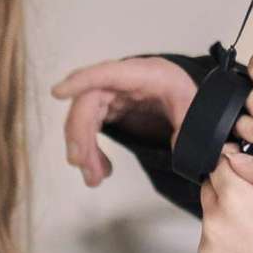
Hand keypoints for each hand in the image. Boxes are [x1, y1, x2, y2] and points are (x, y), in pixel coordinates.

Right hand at [51, 56, 197, 186]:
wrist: (184, 96)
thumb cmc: (185, 95)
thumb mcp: (194, 107)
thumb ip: (188, 127)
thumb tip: (177, 150)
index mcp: (144, 74)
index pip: (107, 73)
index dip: (81, 81)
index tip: (58, 92)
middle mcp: (121, 82)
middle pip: (88, 102)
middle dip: (81, 134)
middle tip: (83, 166)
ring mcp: (111, 95)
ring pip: (84, 118)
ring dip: (83, 148)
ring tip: (93, 178)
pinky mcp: (108, 109)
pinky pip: (90, 127)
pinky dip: (90, 150)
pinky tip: (99, 169)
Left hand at [197, 145, 252, 252]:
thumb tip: (238, 158)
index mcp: (235, 200)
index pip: (219, 164)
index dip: (238, 167)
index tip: (252, 179)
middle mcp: (215, 223)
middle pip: (211, 190)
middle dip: (232, 193)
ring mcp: (209, 249)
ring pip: (211, 218)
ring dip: (228, 219)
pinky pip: (211, 245)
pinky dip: (226, 244)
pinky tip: (252, 251)